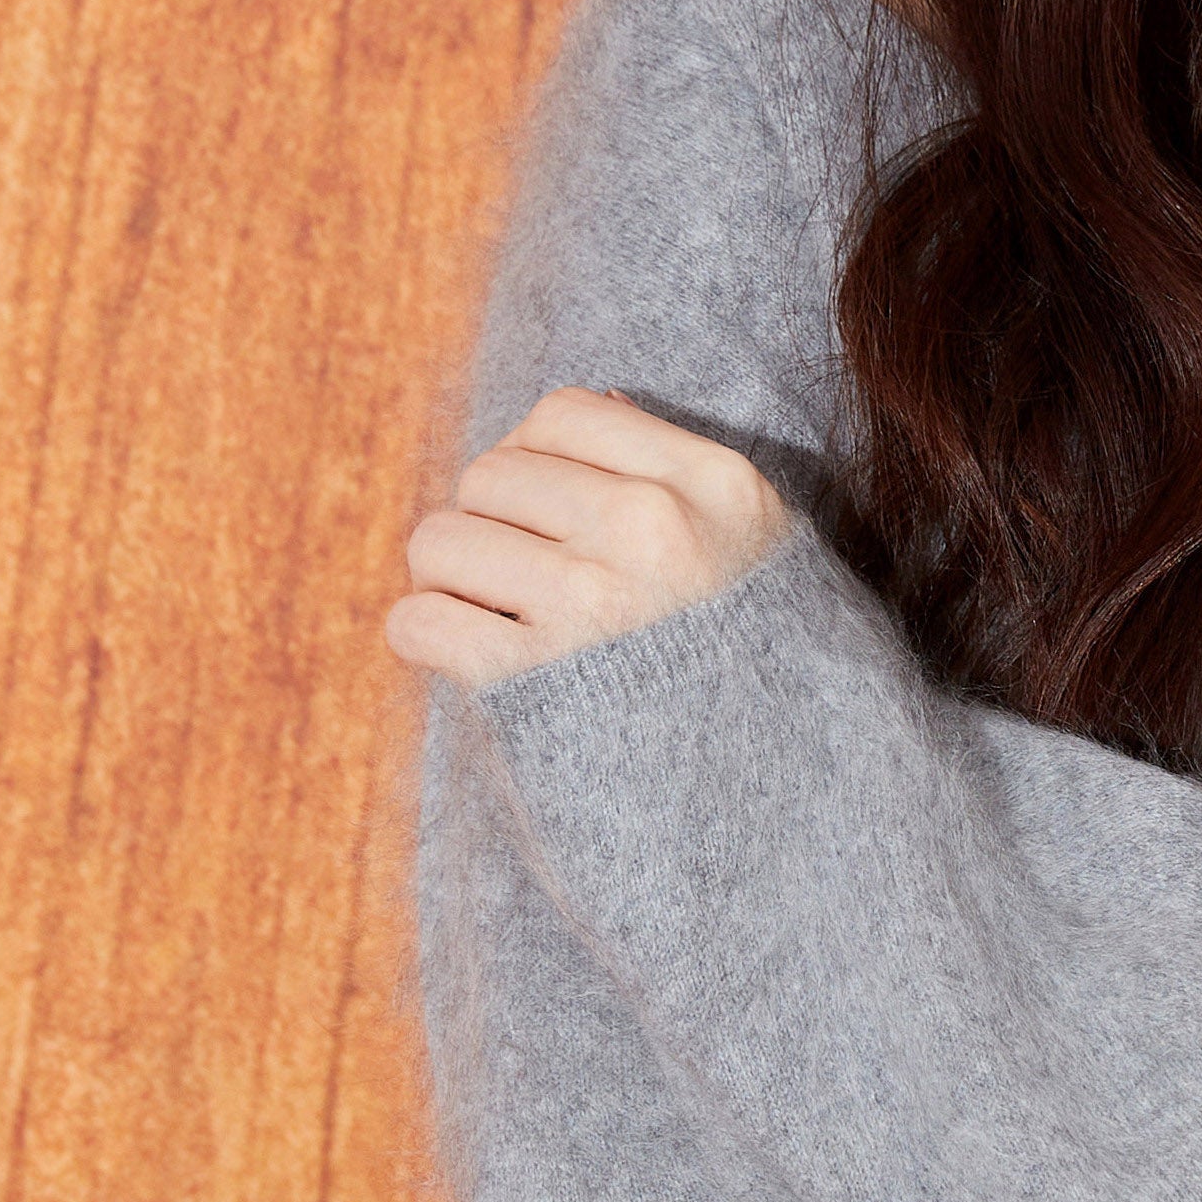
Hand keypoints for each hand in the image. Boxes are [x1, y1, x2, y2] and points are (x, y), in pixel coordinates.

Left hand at [387, 387, 791, 687]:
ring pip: (438, 540)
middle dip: (488, 524)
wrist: (783, 802)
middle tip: (517, 578)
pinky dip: (428, 640)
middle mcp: (651, 528)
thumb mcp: (762, 549)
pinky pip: (417, 621)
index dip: (533, 457)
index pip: (563, 413)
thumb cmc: (764, 669)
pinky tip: (472, 660)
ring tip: (493, 617)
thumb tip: (601, 399)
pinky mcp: (530, 680)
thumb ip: (688, 476)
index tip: (546, 511)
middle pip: (490, 473)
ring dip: (449, 581)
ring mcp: (591, 603)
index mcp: (713, 484)